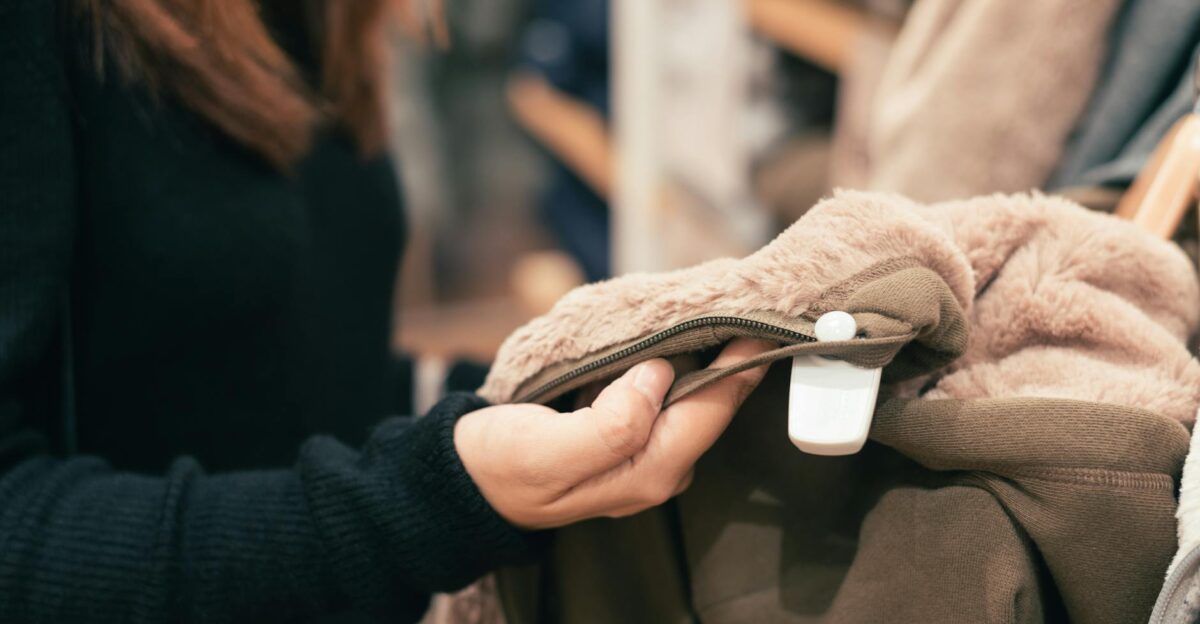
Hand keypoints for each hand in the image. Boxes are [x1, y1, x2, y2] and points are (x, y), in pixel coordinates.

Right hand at [454, 339, 775, 528]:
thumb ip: (609, 424)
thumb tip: (658, 376)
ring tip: (728, 312)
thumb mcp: (548, 452)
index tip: (764, 321)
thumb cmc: (502, 464)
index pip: (713, 411)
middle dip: (736, 358)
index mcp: (649, 471)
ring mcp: (646, 452)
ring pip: (694, 397)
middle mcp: (658, 465)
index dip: (742, 365)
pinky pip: (669, 394)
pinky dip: (682, 363)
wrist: (467, 478)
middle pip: (714, 405)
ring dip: (712, 358)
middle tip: (755, 306)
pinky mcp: (629, 435)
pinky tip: (684, 336)